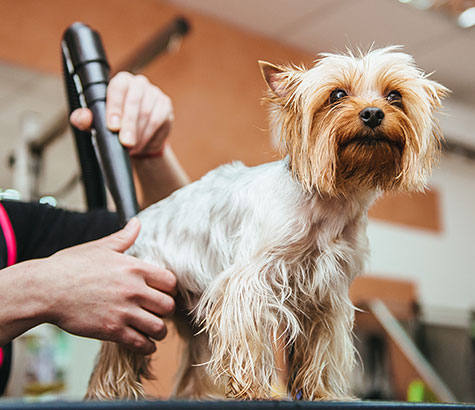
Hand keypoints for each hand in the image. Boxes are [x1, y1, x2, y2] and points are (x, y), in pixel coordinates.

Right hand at [37, 218, 175, 354]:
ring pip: (159, 328)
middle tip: (159, 312)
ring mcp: (124, 312)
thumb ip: (124, 237)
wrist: (45, 289)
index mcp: (135, 268)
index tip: (163, 292)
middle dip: (166, 311)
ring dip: (159, 331)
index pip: (171, 282)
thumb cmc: (71, 266)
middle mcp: (134, 290)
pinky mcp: (112, 331)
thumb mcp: (101, 247)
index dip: (170, 289)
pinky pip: (141, 344)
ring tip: (153, 330)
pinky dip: (146, 346)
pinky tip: (143, 342)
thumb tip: (137, 222)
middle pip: (169, 306)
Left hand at [70, 72, 172, 155]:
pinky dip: (150, 136)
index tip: (113, 127)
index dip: (115, 107)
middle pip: (136, 102)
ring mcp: (155, 94)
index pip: (118, 87)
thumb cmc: (114, 126)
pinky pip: (160, 121)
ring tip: (132, 148)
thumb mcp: (96, 124)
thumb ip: (85, 119)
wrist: (136, 138)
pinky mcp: (166, 107)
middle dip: (130, 126)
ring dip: (140, 134)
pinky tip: (143, 144)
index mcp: (120, 81)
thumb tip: (83, 117)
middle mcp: (139, 83)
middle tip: (126, 144)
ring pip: (149, 114)